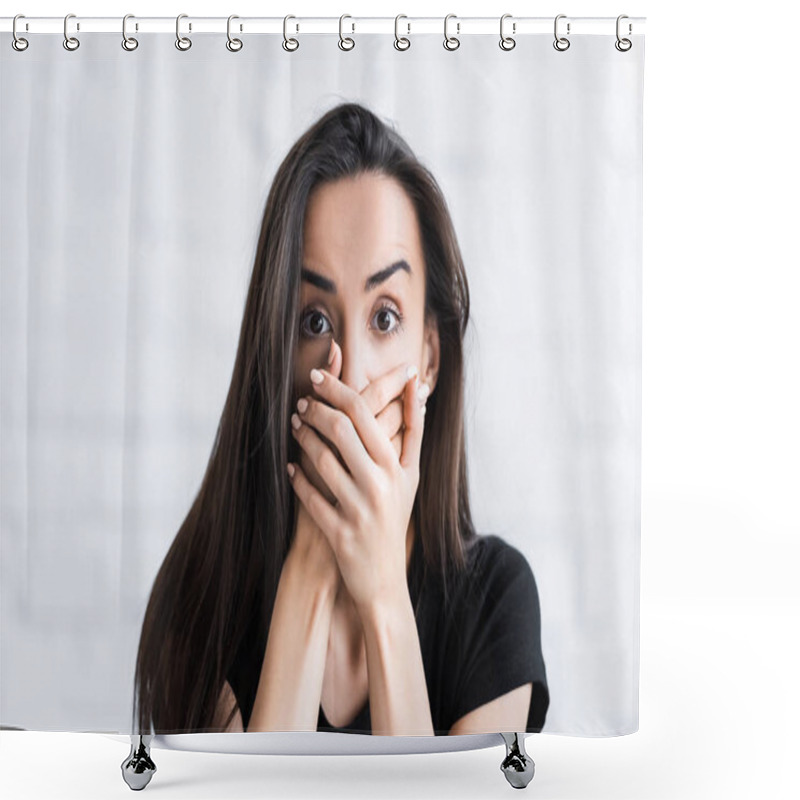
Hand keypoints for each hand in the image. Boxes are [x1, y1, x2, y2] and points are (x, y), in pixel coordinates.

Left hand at [287, 352, 427, 614]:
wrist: (384, 579)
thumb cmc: (396, 516)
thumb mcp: (411, 474)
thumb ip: (414, 429)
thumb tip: (416, 385)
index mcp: (397, 466)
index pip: (365, 413)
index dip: (338, 389)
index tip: (319, 375)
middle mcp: (380, 485)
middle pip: (342, 430)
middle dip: (317, 408)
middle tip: (303, 400)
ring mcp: (359, 509)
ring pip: (323, 460)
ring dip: (304, 438)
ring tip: (295, 425)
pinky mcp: (339, 533)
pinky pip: (310, 498)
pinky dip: (298, 478)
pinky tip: (291, 465)